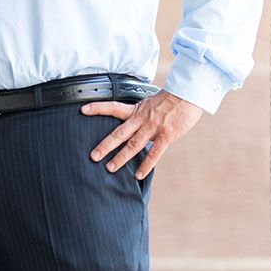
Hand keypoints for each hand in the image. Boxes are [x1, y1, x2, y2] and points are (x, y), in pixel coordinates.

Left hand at [82, 91, 203, 179]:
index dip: (97, 108)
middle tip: (93, 156)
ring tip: (110, 168)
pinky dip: (146, 165)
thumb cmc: (170, 100)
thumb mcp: (150, 104)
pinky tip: (138, 175)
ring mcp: (153, 128)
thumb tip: (132, 127)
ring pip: (133, 145)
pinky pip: (155, 153)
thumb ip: (141, 116)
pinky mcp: (166, 135)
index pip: (112, 107)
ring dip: (121, 158)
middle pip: (119, 133)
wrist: (188, 95)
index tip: (82, 110)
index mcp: (136, 109)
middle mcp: (141, 119)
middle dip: (105, 145)